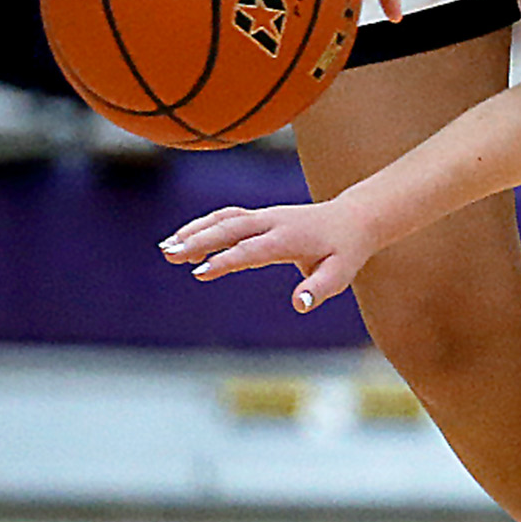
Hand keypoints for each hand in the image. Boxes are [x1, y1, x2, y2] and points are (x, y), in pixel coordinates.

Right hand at [159, 196, 385, 311]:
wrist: (354, 219)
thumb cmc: (346, 251)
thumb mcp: (341, 273)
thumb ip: (320, 289)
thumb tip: (299, 305)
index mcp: (290, 237)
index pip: (252, 249)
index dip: (226, 259)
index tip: (200, 272)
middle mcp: (273, 222)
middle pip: (230, 227)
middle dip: (199, 240)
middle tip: (170, 255)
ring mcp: (264, 217)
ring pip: (224, 219)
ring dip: (194, 231)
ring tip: (166, 249)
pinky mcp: (259, 217)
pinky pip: (227, 218)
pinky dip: (204, 226)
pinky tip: (183, 242)